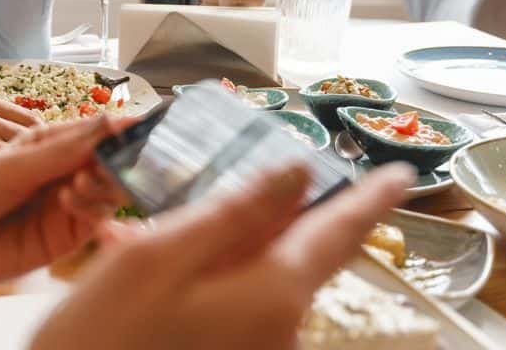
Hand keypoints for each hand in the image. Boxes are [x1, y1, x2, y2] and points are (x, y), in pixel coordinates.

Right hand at [0, 92, 41, 222]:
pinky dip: (22, 189)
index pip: (31, 122)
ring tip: (20, 199)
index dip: (37, 150)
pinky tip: (11, 205)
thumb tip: (29, 147)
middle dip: (38, 161)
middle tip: (31, 188)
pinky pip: (20, 172)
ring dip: (33, 177)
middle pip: (37, 137)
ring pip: (33, 156)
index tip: (36, 171)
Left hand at [0, 114, 136, 297]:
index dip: (114, 128)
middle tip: (120, 153)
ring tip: (82, 178)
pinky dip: (91, 206)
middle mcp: (54, 174)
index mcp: (40, 145)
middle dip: (115, 156)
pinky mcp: (60, 239)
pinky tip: (70, 197)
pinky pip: (92, 219)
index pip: (89, 132)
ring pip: (104, 191)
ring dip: (103, 180)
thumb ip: (63, 148)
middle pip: (104, 163)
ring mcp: (59, 207)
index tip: (140, 122)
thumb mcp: (11, 163)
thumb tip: (111, 121)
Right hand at [30, 163, 414, 349]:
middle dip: (276, 217)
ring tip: (154, 240)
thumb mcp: (155, 257)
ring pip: (261, 282)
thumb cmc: (100, 337)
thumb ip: (234, 212)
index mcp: (272, 294)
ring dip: (228, 251)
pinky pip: (239, 311)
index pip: (339, 233)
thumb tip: (297, 172)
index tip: (404, 173)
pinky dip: (210, 283)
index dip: (371, 198)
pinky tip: (150, 282)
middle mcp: (283, 333)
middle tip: (234, 185)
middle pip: (299, 256)